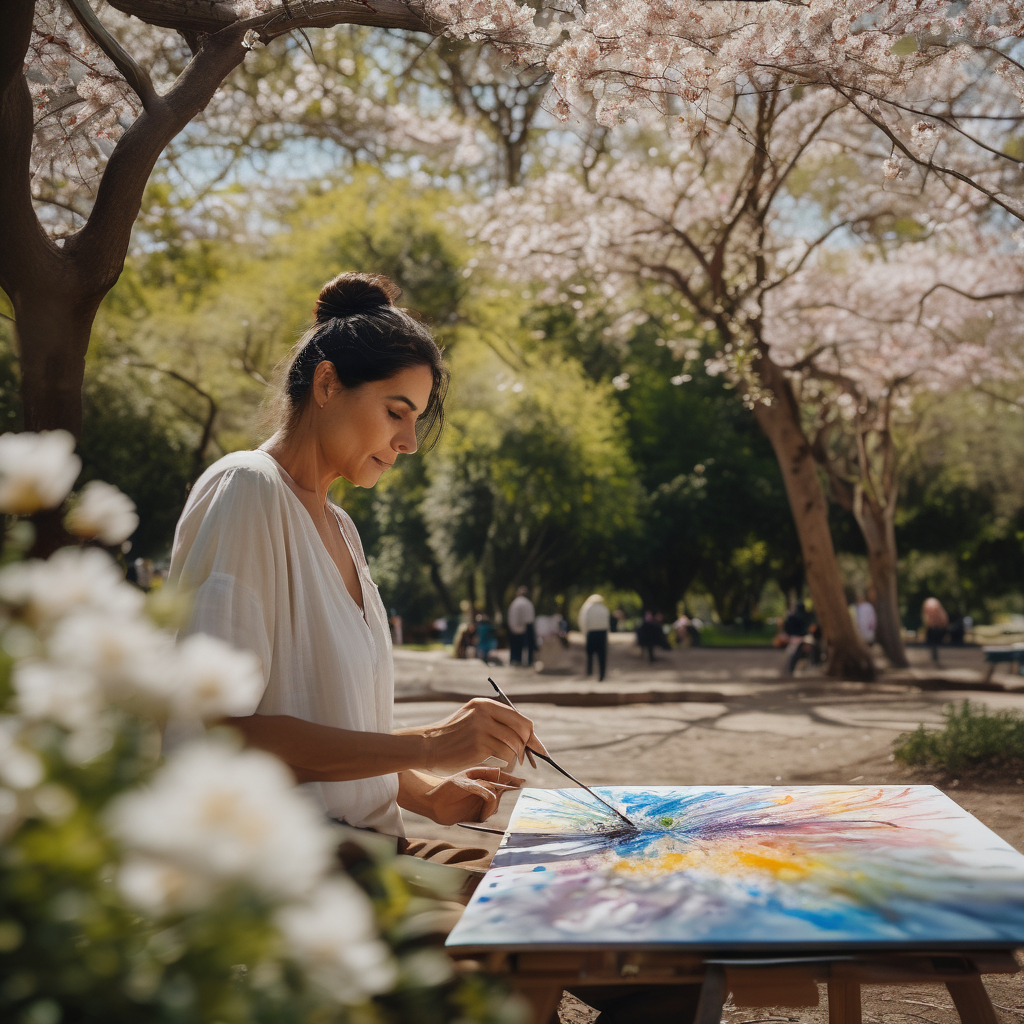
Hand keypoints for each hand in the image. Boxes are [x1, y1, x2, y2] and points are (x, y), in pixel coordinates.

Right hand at [413, 697, 547, 772]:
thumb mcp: (472, 718)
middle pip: (522, 731)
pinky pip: (504, 756)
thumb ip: (495, 721)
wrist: (426, 746)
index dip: (531, 735)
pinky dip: (507, 764)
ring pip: (514, 745)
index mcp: (485, 705)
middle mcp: (485, 713)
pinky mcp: (478, 746)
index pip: (520, 718)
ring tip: (508, 764)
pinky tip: (499, 767)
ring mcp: (481, 729)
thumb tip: (526, 734)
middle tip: (524, 759)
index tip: (537, 748)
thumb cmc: (452, 736)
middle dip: (527, 747)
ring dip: (516, 758)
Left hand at [424, 767, 523, 825]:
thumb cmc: (447, 787)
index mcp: (482, 777)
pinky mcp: (477, 815)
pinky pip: (488, 815)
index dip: (513, 779)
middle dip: (501, 794)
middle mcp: (484, 789)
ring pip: (495, 805)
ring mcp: (480, 802)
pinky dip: (485, 814)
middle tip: (494, 794)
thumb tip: (497, 791)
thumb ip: (482, 787)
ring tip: (480, 806)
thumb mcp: (465, 782)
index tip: (522, 782)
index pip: (502, 777)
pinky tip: (479, 814)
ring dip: (490, 806)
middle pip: (501, 792)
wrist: (433, 803)